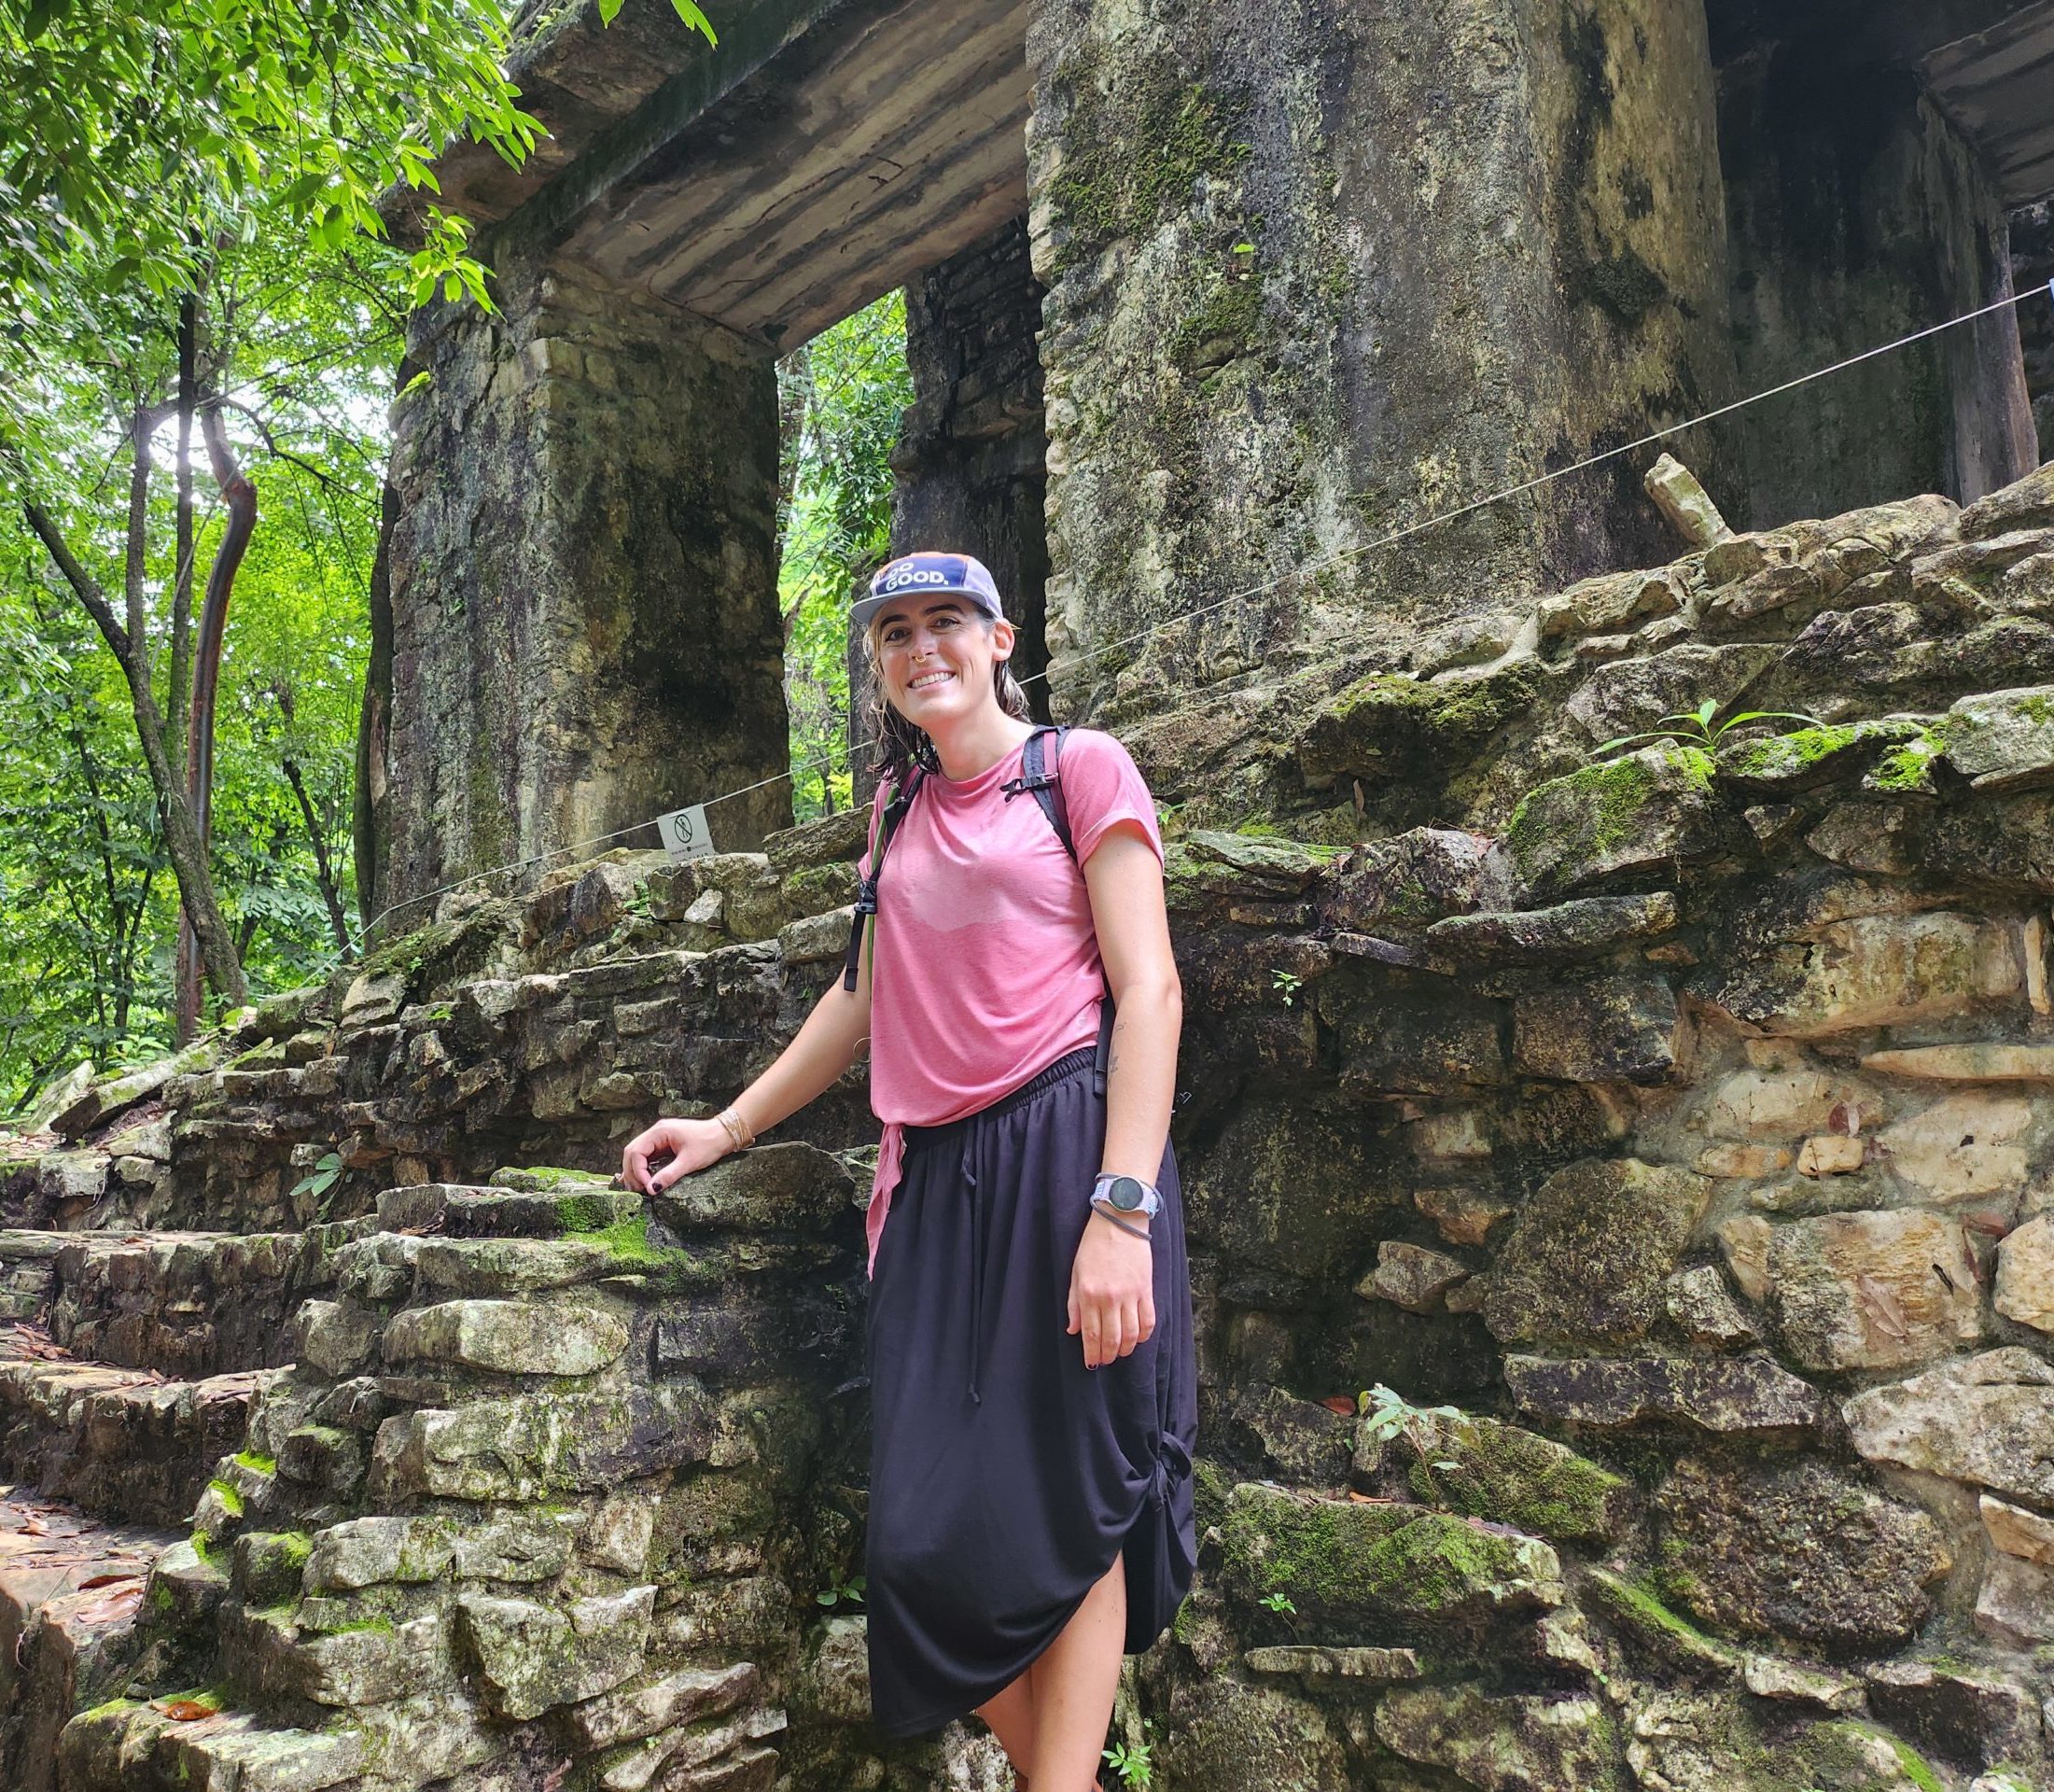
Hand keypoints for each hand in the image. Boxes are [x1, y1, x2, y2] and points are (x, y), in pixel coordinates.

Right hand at [620, 1116, 731, 1193]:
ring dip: (636, 1171)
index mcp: (659, 1131)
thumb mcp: (689, 1161)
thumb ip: (669, 1174)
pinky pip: (647, 1157)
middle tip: (638, 1190)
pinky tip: (645, 1181)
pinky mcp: (663, 1145)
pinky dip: (643, 1169)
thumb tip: (652, 1189)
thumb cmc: (709, 1143)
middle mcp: (655, 1132)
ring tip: (640, 1188)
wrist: (724, 1134)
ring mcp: (658, 1138)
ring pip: (637, 1155)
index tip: (646, 1186)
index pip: (636, 1151)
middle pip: (632, 1152)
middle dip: (632, 1172)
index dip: (637, 1171)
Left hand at [1067, 1210, 1155, 1369]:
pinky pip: (1149, 1320)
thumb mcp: (1076, 1273)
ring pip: (1132, 1334)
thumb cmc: (1093, 1246)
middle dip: (1109, 1355)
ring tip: (1122, 1352)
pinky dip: (1144, 1335)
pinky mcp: (1146, 1289)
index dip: (1092, 1354)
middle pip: (1112, 1339)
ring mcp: (1130, 1294)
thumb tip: (1073, 1331)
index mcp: (1089, 1293)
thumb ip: (1074, 1304)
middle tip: (1106, 1360)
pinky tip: (1139, 1338)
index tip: (1091, 1363)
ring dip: (1127, 1349)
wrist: (1119, 1221)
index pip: (1091, 1334)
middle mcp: (1110, 1297)